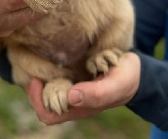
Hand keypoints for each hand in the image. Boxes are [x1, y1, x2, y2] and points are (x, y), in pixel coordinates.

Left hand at [25, 52, 140, 124]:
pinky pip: (52, 73)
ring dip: (39, 73)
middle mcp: (71, 99)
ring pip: (44, 86)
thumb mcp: (116, 85)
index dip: (37, 100)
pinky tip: (50, 53)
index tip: (36, 79)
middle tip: (32, 65)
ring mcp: (71, 86)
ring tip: (38, 57)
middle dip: (33, 85)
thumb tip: (70, 97)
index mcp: (79, 107)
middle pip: (41, 99)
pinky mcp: (72, 73)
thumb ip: (97, 94)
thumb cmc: (126, 79)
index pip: (47, 113)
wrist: (135, 69)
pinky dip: (47, 65)